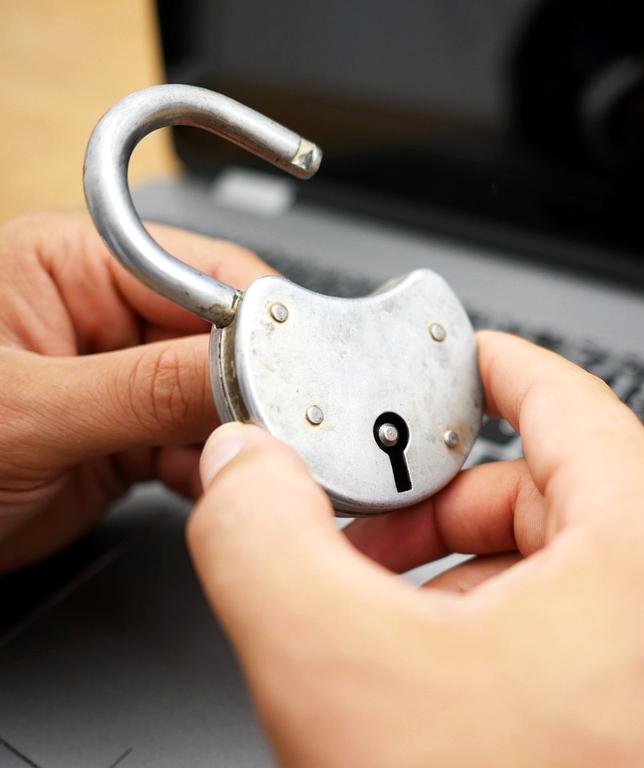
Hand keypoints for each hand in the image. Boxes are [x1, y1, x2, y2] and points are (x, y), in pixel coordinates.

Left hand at [0, 211, 271, 571]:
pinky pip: (196, 442)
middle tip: (290, 430)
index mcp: (73, 265)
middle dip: (257, 384)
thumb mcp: (28, 413)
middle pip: (222, 336)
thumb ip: (148, 387)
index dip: (261, 318)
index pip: (202, 273)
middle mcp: (104, 315)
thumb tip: (257, 363)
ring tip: (255, 467)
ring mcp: (118, 378)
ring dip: (238, 434)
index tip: (302, 368)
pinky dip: (216, 469)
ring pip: (218, 396)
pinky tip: (220, 486)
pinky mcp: (125, 434)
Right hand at [190, 331, 643, 766]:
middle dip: (446, 510)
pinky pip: (596, 634)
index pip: (561, 396)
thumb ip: (266, 537)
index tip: (446, 363)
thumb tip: (243, 470)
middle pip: (552, 488)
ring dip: (473, 582)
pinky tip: (455, 692)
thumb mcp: (338, 669)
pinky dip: (517, 637)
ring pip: (569, 567)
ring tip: (398, 637)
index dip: (486, 367)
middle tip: (368, 547)